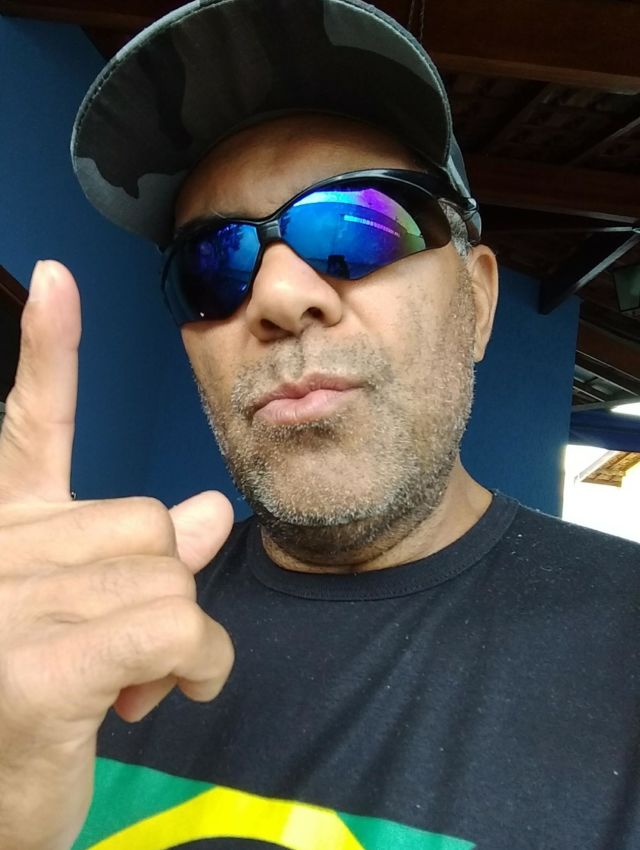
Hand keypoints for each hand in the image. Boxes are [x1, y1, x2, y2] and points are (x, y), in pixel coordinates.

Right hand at [0, 261, 234, 849]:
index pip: (32, 424)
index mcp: (5, 531)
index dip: (49, 349)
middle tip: (117, 652)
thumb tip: (211, 510)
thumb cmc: (34, 709)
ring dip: (178, 639)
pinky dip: (197, 667)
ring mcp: (12, 607)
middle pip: (148, 522)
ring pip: (172, 576)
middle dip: (158, 589)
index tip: (57, 279)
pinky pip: (177, 629)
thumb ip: (142, 558)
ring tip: (126, 685)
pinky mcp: (45, 666)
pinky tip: (161, 696)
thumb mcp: (89, 621)